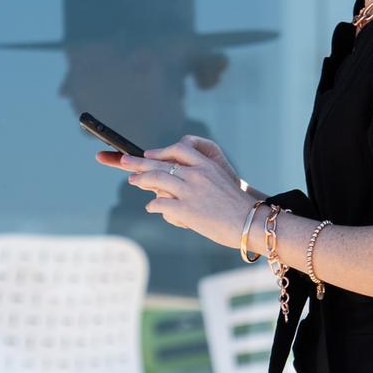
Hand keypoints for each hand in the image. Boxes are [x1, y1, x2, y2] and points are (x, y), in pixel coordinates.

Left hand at [94, 137, 257, 247]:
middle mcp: (196, 174)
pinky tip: (152, 208)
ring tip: (133, 181)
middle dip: (137, 161)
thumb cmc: (236, 207)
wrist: (251, 223)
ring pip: (155, 179)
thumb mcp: (220, 182)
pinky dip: (153, 206)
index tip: (149, 154)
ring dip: (141, 180)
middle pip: (159, 163)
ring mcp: (190, 191)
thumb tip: (178, 181)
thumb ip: (199, 177)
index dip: (160, 152)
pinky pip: (159, 204)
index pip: (178, 149)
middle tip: (122, 160)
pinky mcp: (186, 209)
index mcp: (206, 165)